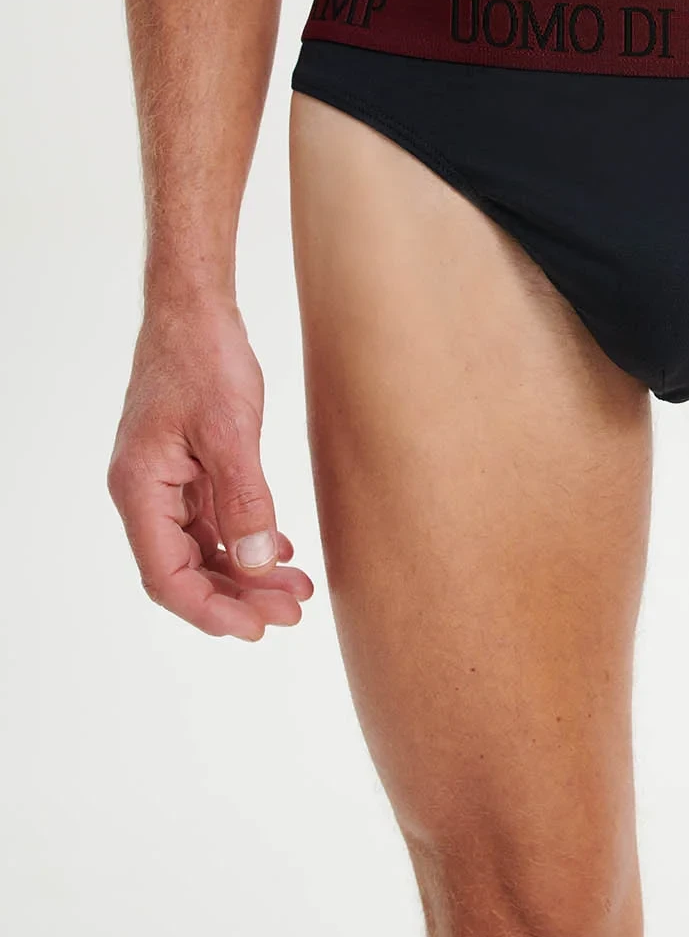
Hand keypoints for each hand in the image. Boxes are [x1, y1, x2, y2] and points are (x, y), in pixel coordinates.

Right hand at [108, 296, 313, 638]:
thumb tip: (258, 564)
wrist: (196, 308)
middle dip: (240, 597)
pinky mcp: (189, 469)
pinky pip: (214, 523)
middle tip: (293, 614)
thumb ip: (245, 500)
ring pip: (204, 550)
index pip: (167, 577)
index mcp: (140, 490)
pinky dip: (248, 542)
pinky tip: (284, 552)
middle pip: (187, 571)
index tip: (258, 628)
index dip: (211, 610)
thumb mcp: (230, 430)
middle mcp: (146, 494)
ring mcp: (166, 483)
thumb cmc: (204, 357)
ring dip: (249, 574)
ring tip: (299, 591)